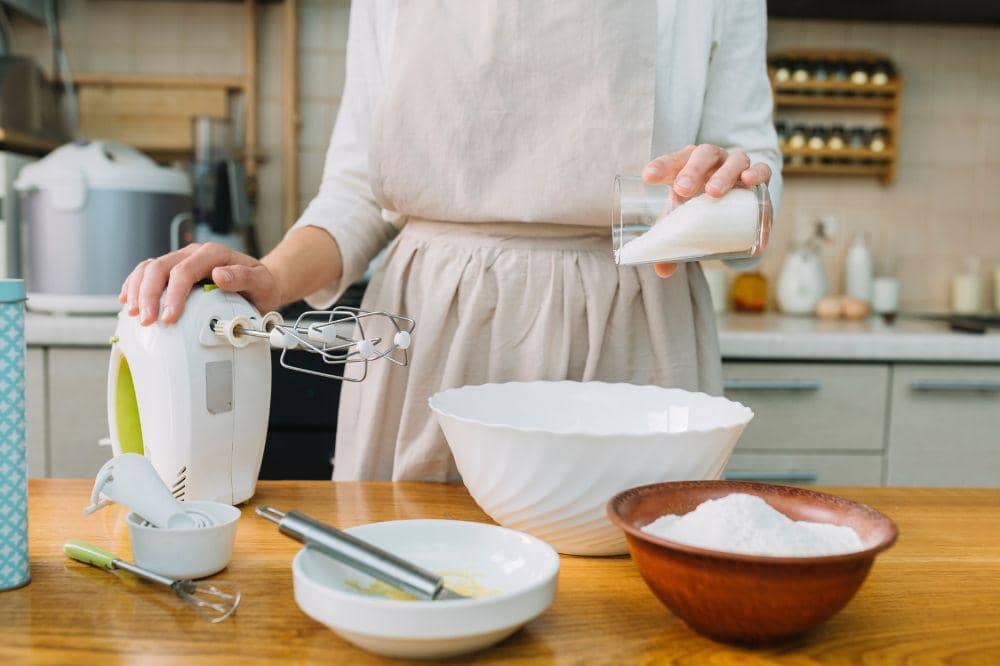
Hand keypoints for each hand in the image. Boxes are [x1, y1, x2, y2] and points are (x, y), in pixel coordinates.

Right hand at [119, 242, 281, 325]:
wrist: (259, 284)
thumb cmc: (261, 285)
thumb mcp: (261, 283)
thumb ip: (243, 277)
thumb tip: (219, 275)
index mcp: (213, 254)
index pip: (184, 270)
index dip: (173, 293)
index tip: (169, 316)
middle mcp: (194, 254)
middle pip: (160, 267)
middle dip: (149, 295)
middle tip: (147, 321)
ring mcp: (181, 261)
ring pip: (149, 268)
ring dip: (137, 291)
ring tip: (135, 315)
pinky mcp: (174, 271)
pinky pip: (147, 272)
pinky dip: (135, 286)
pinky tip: (128, 302)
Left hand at [641, 144, 770, 277]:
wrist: (734, 207)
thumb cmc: (700, 207)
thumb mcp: (684, 221)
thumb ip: (673, 242)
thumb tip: (662, 270)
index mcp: (687, 166)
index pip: (672, 162)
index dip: (661, 166)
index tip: (648, 177)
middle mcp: (711, 161)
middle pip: (702, 155)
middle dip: (692, 170)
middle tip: (682, 189)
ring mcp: (735, 166)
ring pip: (732, 160)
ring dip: (723, 174)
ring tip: (713, 192)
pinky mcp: (758, 176)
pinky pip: (763, 169)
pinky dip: (757, 172)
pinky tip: (749, 180)